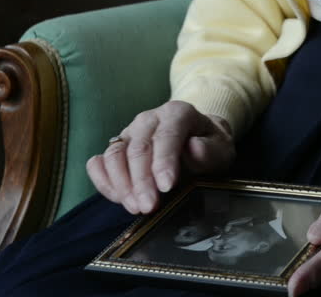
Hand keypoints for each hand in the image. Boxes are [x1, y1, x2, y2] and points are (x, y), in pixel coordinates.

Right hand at [86, 100, 234, 214]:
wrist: (198, 137)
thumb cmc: (209, 144)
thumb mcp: (221, 147)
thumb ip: (210, 150)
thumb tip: (193, 149)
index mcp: (177, 113)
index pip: (166, 136)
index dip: (163, 162)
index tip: (166, 186)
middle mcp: (149, 119)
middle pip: (138, 148)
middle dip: (142, 181)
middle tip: (149, 206)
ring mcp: (129, 133)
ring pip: (114, 155)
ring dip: (121, 184)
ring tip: (135, 207)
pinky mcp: (116, 148)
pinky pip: (99, 163)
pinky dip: (104, 181)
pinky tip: (118, 198)